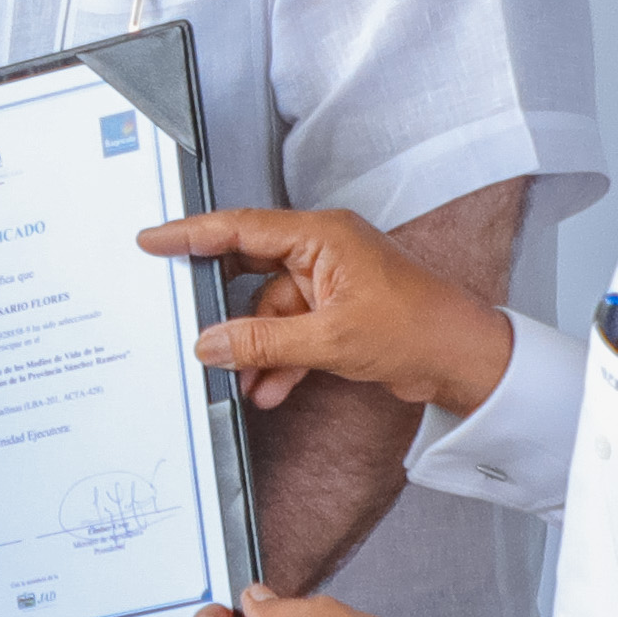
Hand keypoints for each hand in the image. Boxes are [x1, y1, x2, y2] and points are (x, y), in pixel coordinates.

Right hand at [143, 203, 513, 414]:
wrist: (464, 358)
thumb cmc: (416, 328)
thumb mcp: (329, 339)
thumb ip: (261, 342)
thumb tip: (210, 344)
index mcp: (321, 235)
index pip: (240, 228)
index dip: (191, 234)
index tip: (153, 239)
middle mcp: (322, 250)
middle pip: (251, 270)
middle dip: (226, 309)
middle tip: (186, 321)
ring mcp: (330, 282)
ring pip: (270, 311)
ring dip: (257, 349)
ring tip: (244, 381)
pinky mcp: (338, 312)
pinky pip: (292, 332)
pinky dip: (280, 359)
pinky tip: (271, 388)